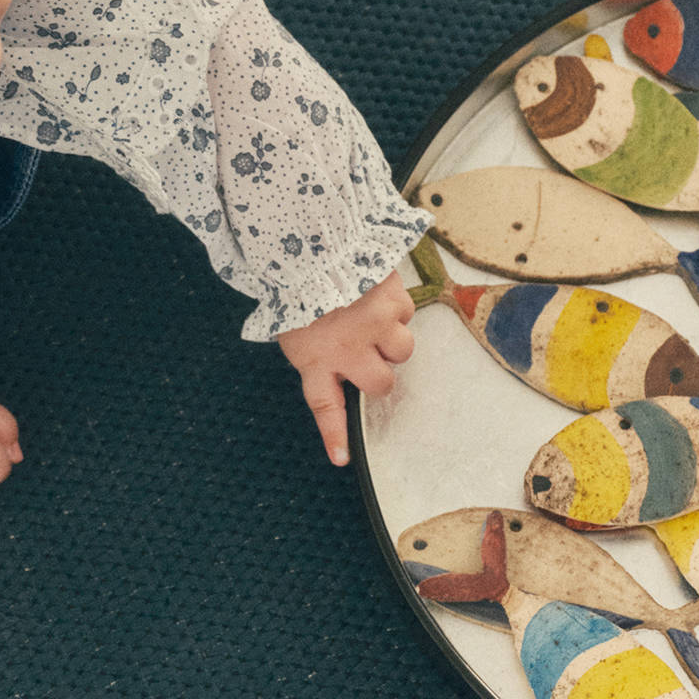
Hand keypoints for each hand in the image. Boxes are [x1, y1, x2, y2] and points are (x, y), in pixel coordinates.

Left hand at [277, 271, 415, 465]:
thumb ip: (314, 350)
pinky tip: (375, 290)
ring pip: (402, 351)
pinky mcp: (395, 301)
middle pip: (381, 384)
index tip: (341, 459)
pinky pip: (406, 314)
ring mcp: (375, 326)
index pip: (325, 405)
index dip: (334, 434)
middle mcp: (348, 348)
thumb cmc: (301, 283)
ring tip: (371, 315)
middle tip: (367, 352)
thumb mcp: (293, 322)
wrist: (314, 239)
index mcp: (315, 355)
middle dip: (379, 372)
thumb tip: (331, 368)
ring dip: (391, 338)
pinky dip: (395, 306)